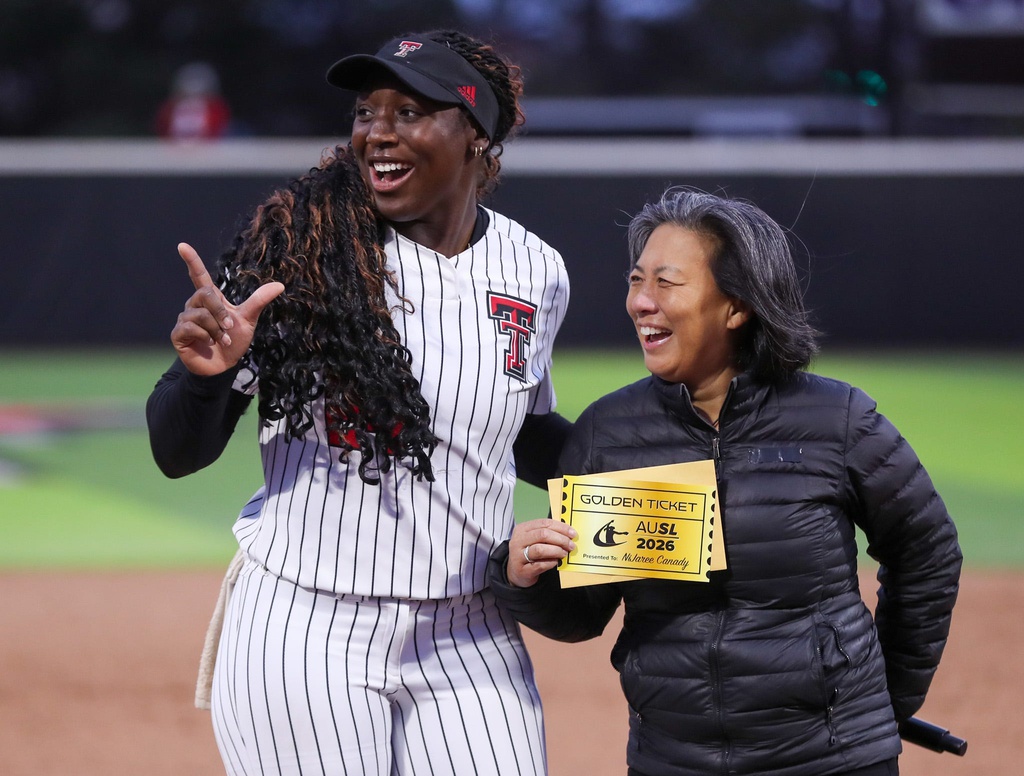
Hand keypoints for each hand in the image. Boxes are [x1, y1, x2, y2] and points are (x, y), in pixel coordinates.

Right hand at [170, 242, 284, 375]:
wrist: (224, 366)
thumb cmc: (233, 341)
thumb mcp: (248, 320)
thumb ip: (259, 301)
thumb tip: (280, 285)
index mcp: (210, 299)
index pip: (198, 276)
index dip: (192, 261)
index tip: (182, 245)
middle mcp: (194, 305)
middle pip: (205, 294)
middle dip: (220, 312)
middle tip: (229, 327)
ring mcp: (185, 319)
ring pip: (200, 314)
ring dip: (216, 329)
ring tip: (221, 340)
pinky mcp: (178, 334)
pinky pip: (190, 327)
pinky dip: (205, 336)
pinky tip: (209, 344)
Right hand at [507, 518, 576, 587]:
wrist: (516, 572)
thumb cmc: (528, 552)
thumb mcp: (534, 539)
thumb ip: (547, 534)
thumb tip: (568, 532)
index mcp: (522, 529)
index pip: (544, 523)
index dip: (561, 527)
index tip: (572, 533)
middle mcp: (518, 540)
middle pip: (542, 535)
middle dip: (560, 539)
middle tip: (570, 545)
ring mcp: (518, 556)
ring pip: (540, 549)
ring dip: (556, 551)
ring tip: (564, 553)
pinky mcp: (522, 570)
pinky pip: (540, 565)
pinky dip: (551, 562)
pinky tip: (556, 561)